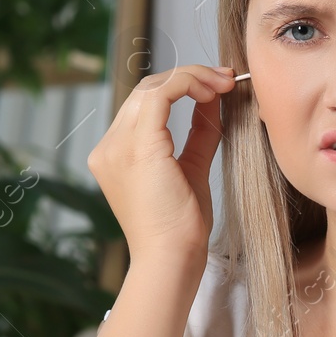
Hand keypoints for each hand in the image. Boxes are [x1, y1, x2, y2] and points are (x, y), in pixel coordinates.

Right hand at [86, 63, 236, 266]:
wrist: (173, 259)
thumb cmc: (182, 227)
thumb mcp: (193, 168)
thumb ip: (199, 133)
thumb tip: (213, 99)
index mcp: (116, 154)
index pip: (145, 103)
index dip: (181, 85)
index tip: (218, 85)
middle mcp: (109, 147)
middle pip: (146, 90)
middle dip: (189, 77)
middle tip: (226, 78)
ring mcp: (117, 146)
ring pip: (151, 86)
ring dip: (192, 77)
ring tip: (224, 82)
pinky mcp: (136, 147)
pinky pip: (159, 95)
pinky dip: (187, 84)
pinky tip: (212, 91)